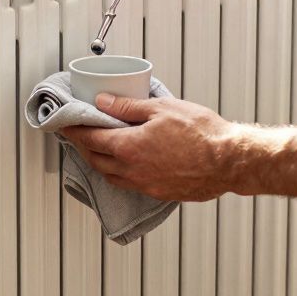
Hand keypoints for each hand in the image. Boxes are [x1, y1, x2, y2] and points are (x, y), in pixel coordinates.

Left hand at [61, 93, 245, 201]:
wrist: (230, 161)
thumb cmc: (203, 133)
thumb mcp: (162, 109)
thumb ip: (129, 106)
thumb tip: (104, 101)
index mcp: (129, 148)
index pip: (90, 139)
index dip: (75, 130)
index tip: (66, 124)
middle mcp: (132, 171)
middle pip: (96, 160)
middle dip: (84, 147)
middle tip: (80, 135)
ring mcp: (145, 185)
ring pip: (111, 176)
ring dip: (100, 162)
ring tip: (100, 148)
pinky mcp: (159, 193)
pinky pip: (129, 184)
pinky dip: (120, 174)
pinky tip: (126, 164)